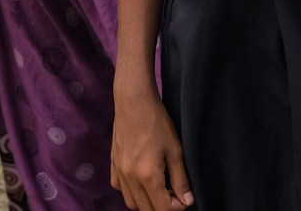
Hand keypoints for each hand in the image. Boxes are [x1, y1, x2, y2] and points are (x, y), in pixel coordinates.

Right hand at [110, 82, 192, 208]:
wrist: (134, 101)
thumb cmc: (157, 122)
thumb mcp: (175, 150)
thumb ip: (181, 179)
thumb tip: (187, 201)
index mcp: (148, 176)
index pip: (162, 209)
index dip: (177, 207)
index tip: (184, 197)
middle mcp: (130, 178)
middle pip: (146, 210)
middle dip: (162, 206)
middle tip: (173, 192)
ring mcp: (119, 171)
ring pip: (131, 202)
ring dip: (146, 202)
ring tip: (158, 187)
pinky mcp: (113, 163)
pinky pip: (119, 188)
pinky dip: (130, 190)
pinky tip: (140, 178)